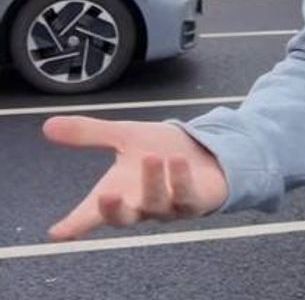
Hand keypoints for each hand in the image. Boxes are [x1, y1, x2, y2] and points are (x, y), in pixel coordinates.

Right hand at [42, 116, 229, 240]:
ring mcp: (169, 208)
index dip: (75, 223)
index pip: (91, 213)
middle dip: (113, 210)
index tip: (57, 233)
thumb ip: (89, 134)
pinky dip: (181, 180)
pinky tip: (177, 161)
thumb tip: (47, 126)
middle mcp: (141, 206)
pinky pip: (187, 198)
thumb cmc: (159, 148)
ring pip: (156, 204)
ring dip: (153, 182)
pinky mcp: (195, 203)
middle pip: (123, 218)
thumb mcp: (124, 136)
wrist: (203, 148)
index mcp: (119, 193)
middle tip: (105, 195)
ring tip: (151, 157)